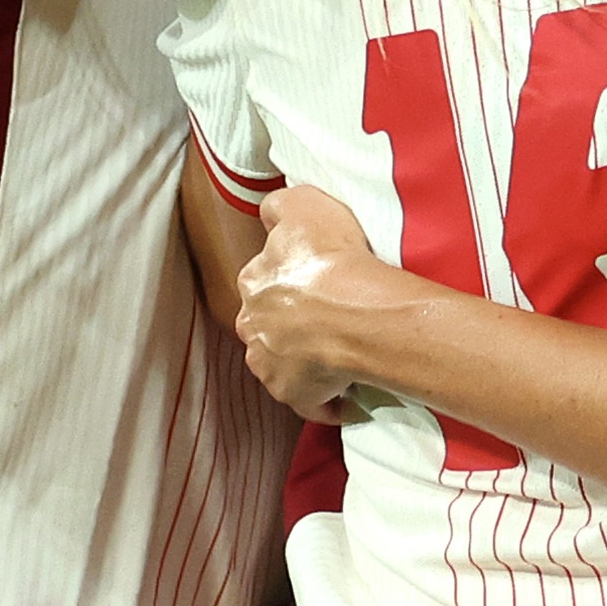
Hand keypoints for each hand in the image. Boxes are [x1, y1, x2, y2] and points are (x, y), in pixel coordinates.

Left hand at [236, 185, 409, 421]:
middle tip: (329, 317)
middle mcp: (252, 324)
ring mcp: (269, 364)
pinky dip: (326, 399)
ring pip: (282, 362)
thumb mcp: (303, 205)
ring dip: (303, 360)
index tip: (313, 282)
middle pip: (268, 323)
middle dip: (289, 323)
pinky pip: (310, 400)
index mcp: (254, 282)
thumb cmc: (332, 260)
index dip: (289, 280)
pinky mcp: (293, 394)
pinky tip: (348, 393)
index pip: (263, 279)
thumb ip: (280, 206)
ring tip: (339, 354)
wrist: (354, 315)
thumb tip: (270, 214)